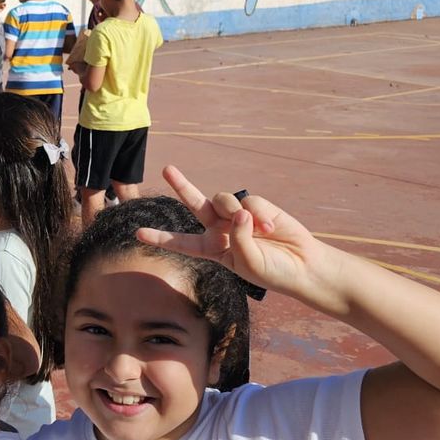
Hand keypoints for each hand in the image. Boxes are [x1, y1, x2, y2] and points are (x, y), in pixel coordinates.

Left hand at [135, 165, 341, 307]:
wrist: (302, 265)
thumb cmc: (272, 271)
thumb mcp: (248, 263)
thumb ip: (238, 238)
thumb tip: (238, 211)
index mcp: (211, 248)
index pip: (182, 243)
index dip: (160, 238)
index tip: (137, 234)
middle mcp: (220, 228)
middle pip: (195, 203)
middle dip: (181, 184)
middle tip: (168, 169)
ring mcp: (237, 215)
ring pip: (223, 199)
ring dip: (234, 212)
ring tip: (258, 231)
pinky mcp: (256, 206)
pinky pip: (248, 202)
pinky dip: (258, 215)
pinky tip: (271, 229)